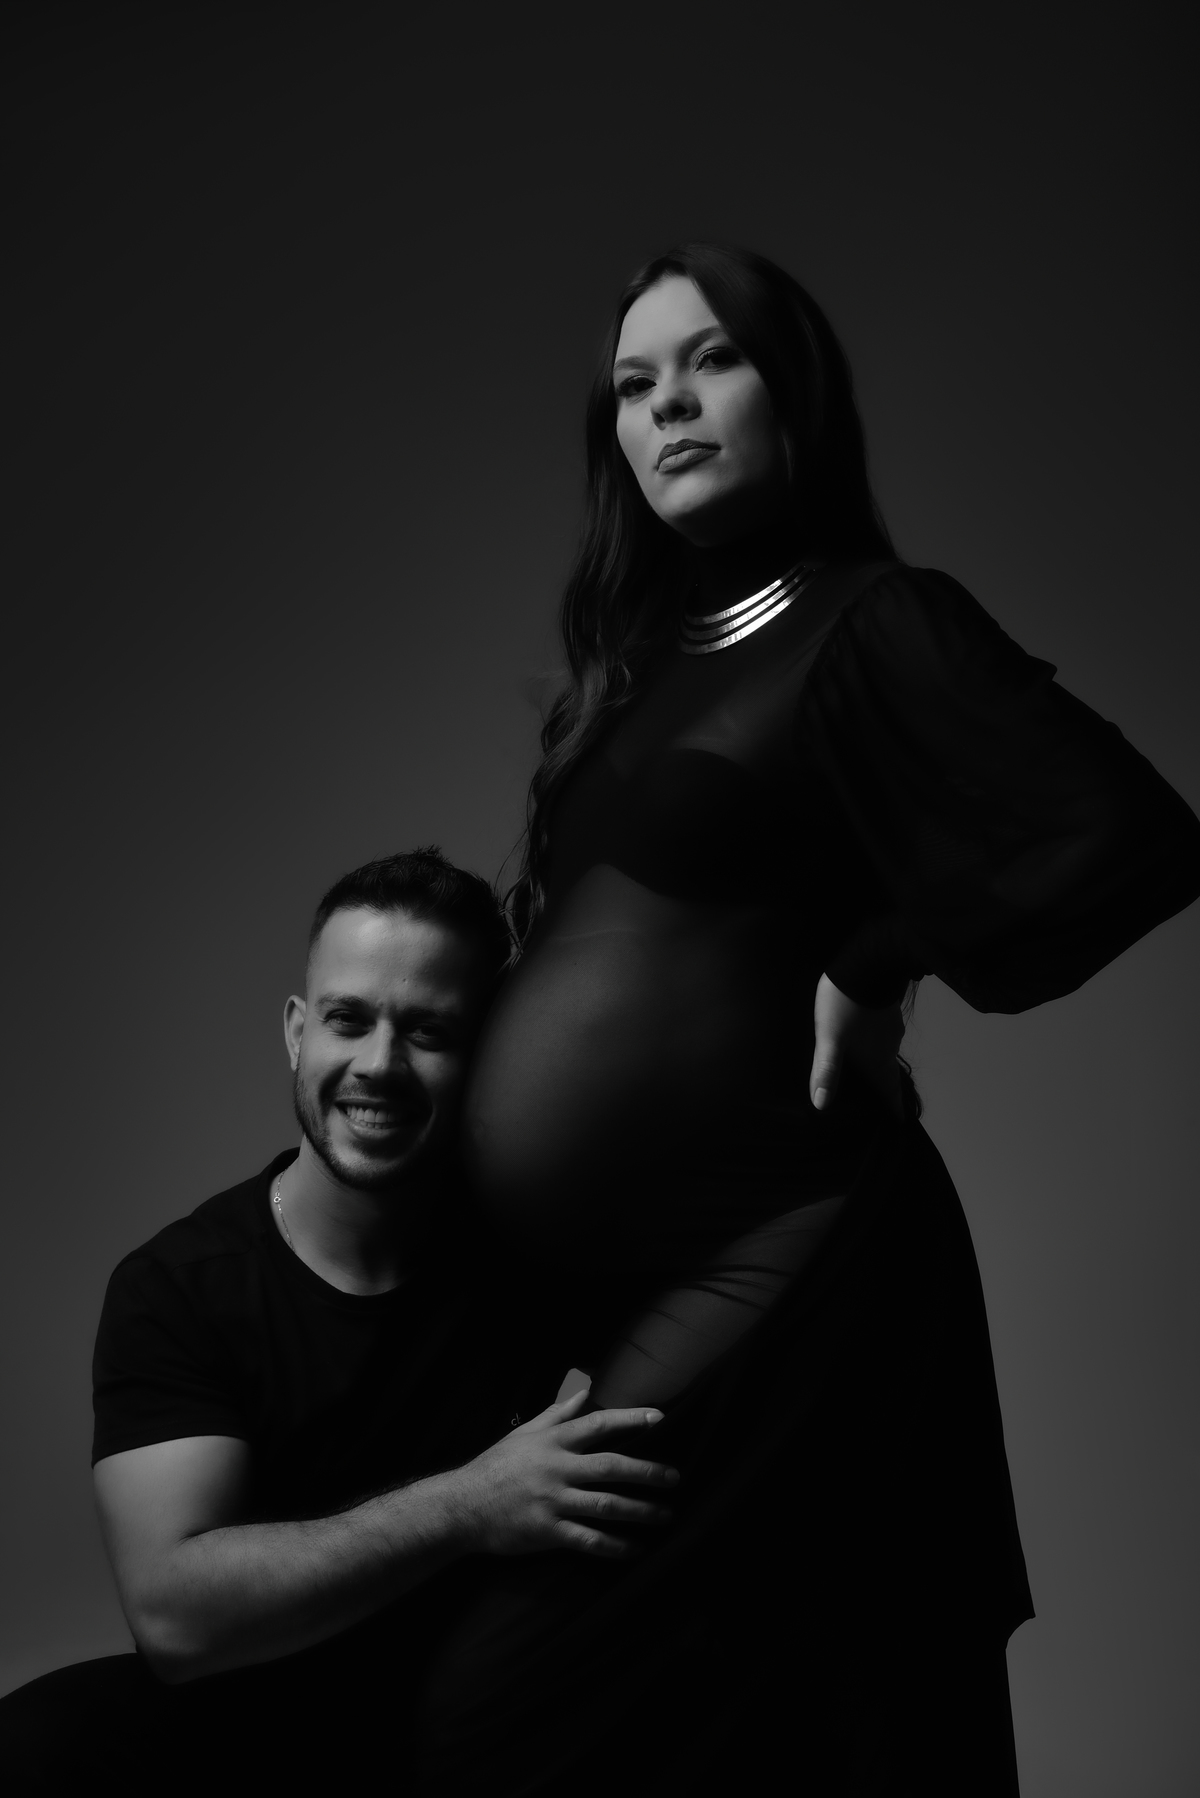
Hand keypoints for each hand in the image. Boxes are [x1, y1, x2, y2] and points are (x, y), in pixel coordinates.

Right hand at [451, 1387, 678, 1559]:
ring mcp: (553, 1501)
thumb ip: (558, 1413)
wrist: (462, 1506)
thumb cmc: (496, 1466)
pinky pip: (589, 1540)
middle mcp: (557, 1468)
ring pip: (606, 1505)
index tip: (660, 1418)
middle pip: (612, 1466)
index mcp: (553, 1442)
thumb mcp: (524, 1433)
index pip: (599, 1424)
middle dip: (647, 1472)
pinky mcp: (548, 1532)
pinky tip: (636, 1549)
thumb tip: (585, 1391)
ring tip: (666, 1515)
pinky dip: (615, 1546)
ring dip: (641, 1511)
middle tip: (675, 1478)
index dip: (631, 1419)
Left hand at [809, 973, 904, 1118]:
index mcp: (878, 1059)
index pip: (890, 1091)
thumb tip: (821, 1105)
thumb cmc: (846, 1003)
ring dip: (881, 1066)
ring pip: (887, 1053)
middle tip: (881, 1102)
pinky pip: (884, 1035)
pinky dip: (877, 1045)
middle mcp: (889, 1046)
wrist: (866, 960)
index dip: (894, 1109)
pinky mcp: (885, 1010)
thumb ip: (826, 1070)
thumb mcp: (829, 1038)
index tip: (899, 1123)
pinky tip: (865, 1040)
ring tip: (870, 1073)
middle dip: (886, 1090)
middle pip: (890, 1075)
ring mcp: (890, 1027)